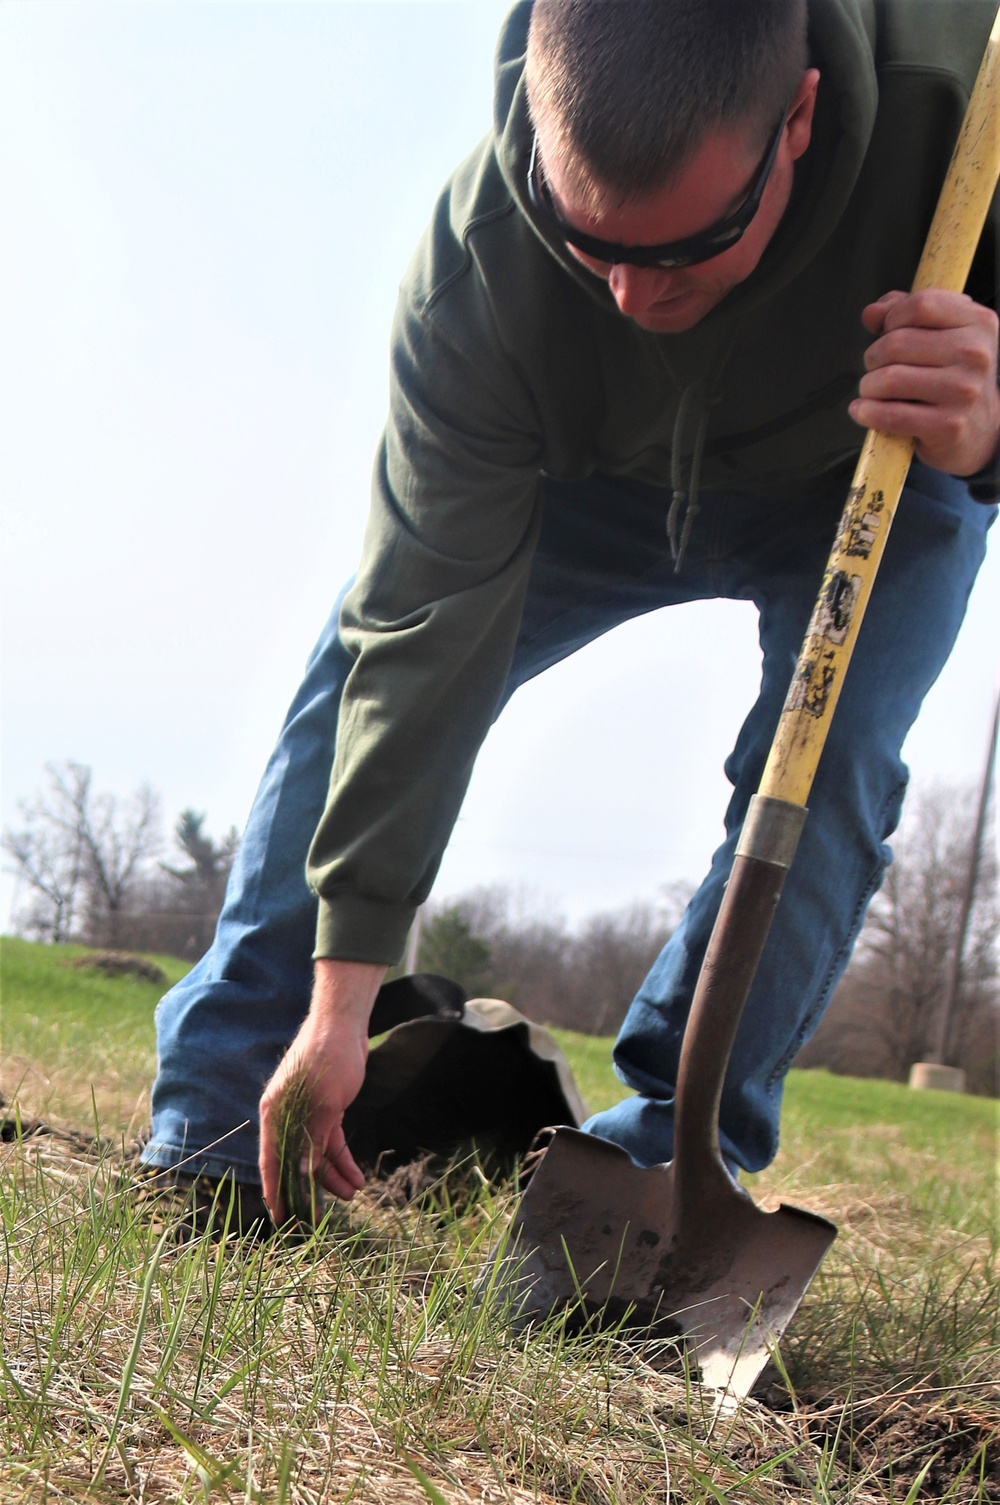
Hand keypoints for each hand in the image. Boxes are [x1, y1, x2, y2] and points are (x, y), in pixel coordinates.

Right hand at [259, 957, 385, 1221]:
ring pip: (316, 1153)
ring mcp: (306, 1113)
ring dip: (333, 1175)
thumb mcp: (325, 1102)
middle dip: (311, 1188)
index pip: (272, 1159)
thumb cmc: (328, 1058)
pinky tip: (356, 1176)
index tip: (280, 1216)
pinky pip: (330, 1141)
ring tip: (353, 1193)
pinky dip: (342, 1158)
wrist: (345, 1025)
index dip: (276, 1189)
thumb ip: (313, 1138)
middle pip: (295, 1160)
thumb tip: (301, 1172)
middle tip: (322, 1217)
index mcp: (275, 1113)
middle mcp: (287, 1116)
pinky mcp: (326, 1109)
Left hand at [849, 289, 999, 475]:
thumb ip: (904, 314)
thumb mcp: (941, 336)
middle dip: (874, 356)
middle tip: (876, 369)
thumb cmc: (952, 378)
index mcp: (978, 323)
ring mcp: (964, 391)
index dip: (892, 317)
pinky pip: (891, 414)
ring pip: (890, 377)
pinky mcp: (948, 426)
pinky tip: (863, 410)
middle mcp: (975, 354)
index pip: (921, 305)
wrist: (978, 430)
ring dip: (868, 386)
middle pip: (897, 342)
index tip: (887, 332)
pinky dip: (867, 412)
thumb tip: (872, 313)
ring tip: (872, 391)